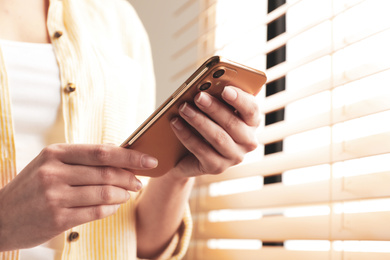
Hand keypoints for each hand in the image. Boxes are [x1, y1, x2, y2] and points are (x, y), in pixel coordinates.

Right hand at [0, 144, 156, 250]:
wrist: (0, 216)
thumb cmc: (31, 187)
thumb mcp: (50, 164)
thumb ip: (82, 158)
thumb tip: (119, 153)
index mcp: (55, 154)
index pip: (102, 152)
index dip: (130, 156)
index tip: (149, 160)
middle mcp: (54, 173)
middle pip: (106, 173)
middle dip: (130, 177)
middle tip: (139, 181)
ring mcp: (55, 197)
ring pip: (105, 193)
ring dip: (123, 193)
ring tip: (129, 193)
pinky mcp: (57, 219)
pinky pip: (97, 212)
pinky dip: (112, 208)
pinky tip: (115, 205)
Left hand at [170, 86, 259, 177]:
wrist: (187, 154)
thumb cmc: (205, 123)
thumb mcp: (213, 109)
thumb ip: (218, 95)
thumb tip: (213, 81)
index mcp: (251, 122)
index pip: (252, 109)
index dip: (240, 99)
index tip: (225, 89)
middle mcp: (248, 141)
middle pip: (233, 123)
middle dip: (214, 108)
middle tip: (198, 96)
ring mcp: (233, 157)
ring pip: (217, 137)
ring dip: (198, 121)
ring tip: (183, 108)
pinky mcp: (216, 167)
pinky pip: (201, 150)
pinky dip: (187, 135)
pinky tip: (176, 123)